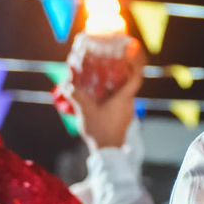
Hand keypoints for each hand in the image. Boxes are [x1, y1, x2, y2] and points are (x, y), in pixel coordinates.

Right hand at [61, 36, 144, 150]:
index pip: (136, 76)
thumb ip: (77, 96)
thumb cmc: (100, 131)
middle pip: (130, 80)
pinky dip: (113, 91)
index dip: (136, 62)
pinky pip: (120, 98)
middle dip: (122, 68)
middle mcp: (129, 102)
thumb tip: (67, 84)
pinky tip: (100, 91)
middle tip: (111, 58)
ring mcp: (127, 110)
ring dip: (117, 80)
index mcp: (124, 98)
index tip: (133, 51)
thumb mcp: (85, 112)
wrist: (108, 153)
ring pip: (125, 90)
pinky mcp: (123, 116)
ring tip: (104, 72)